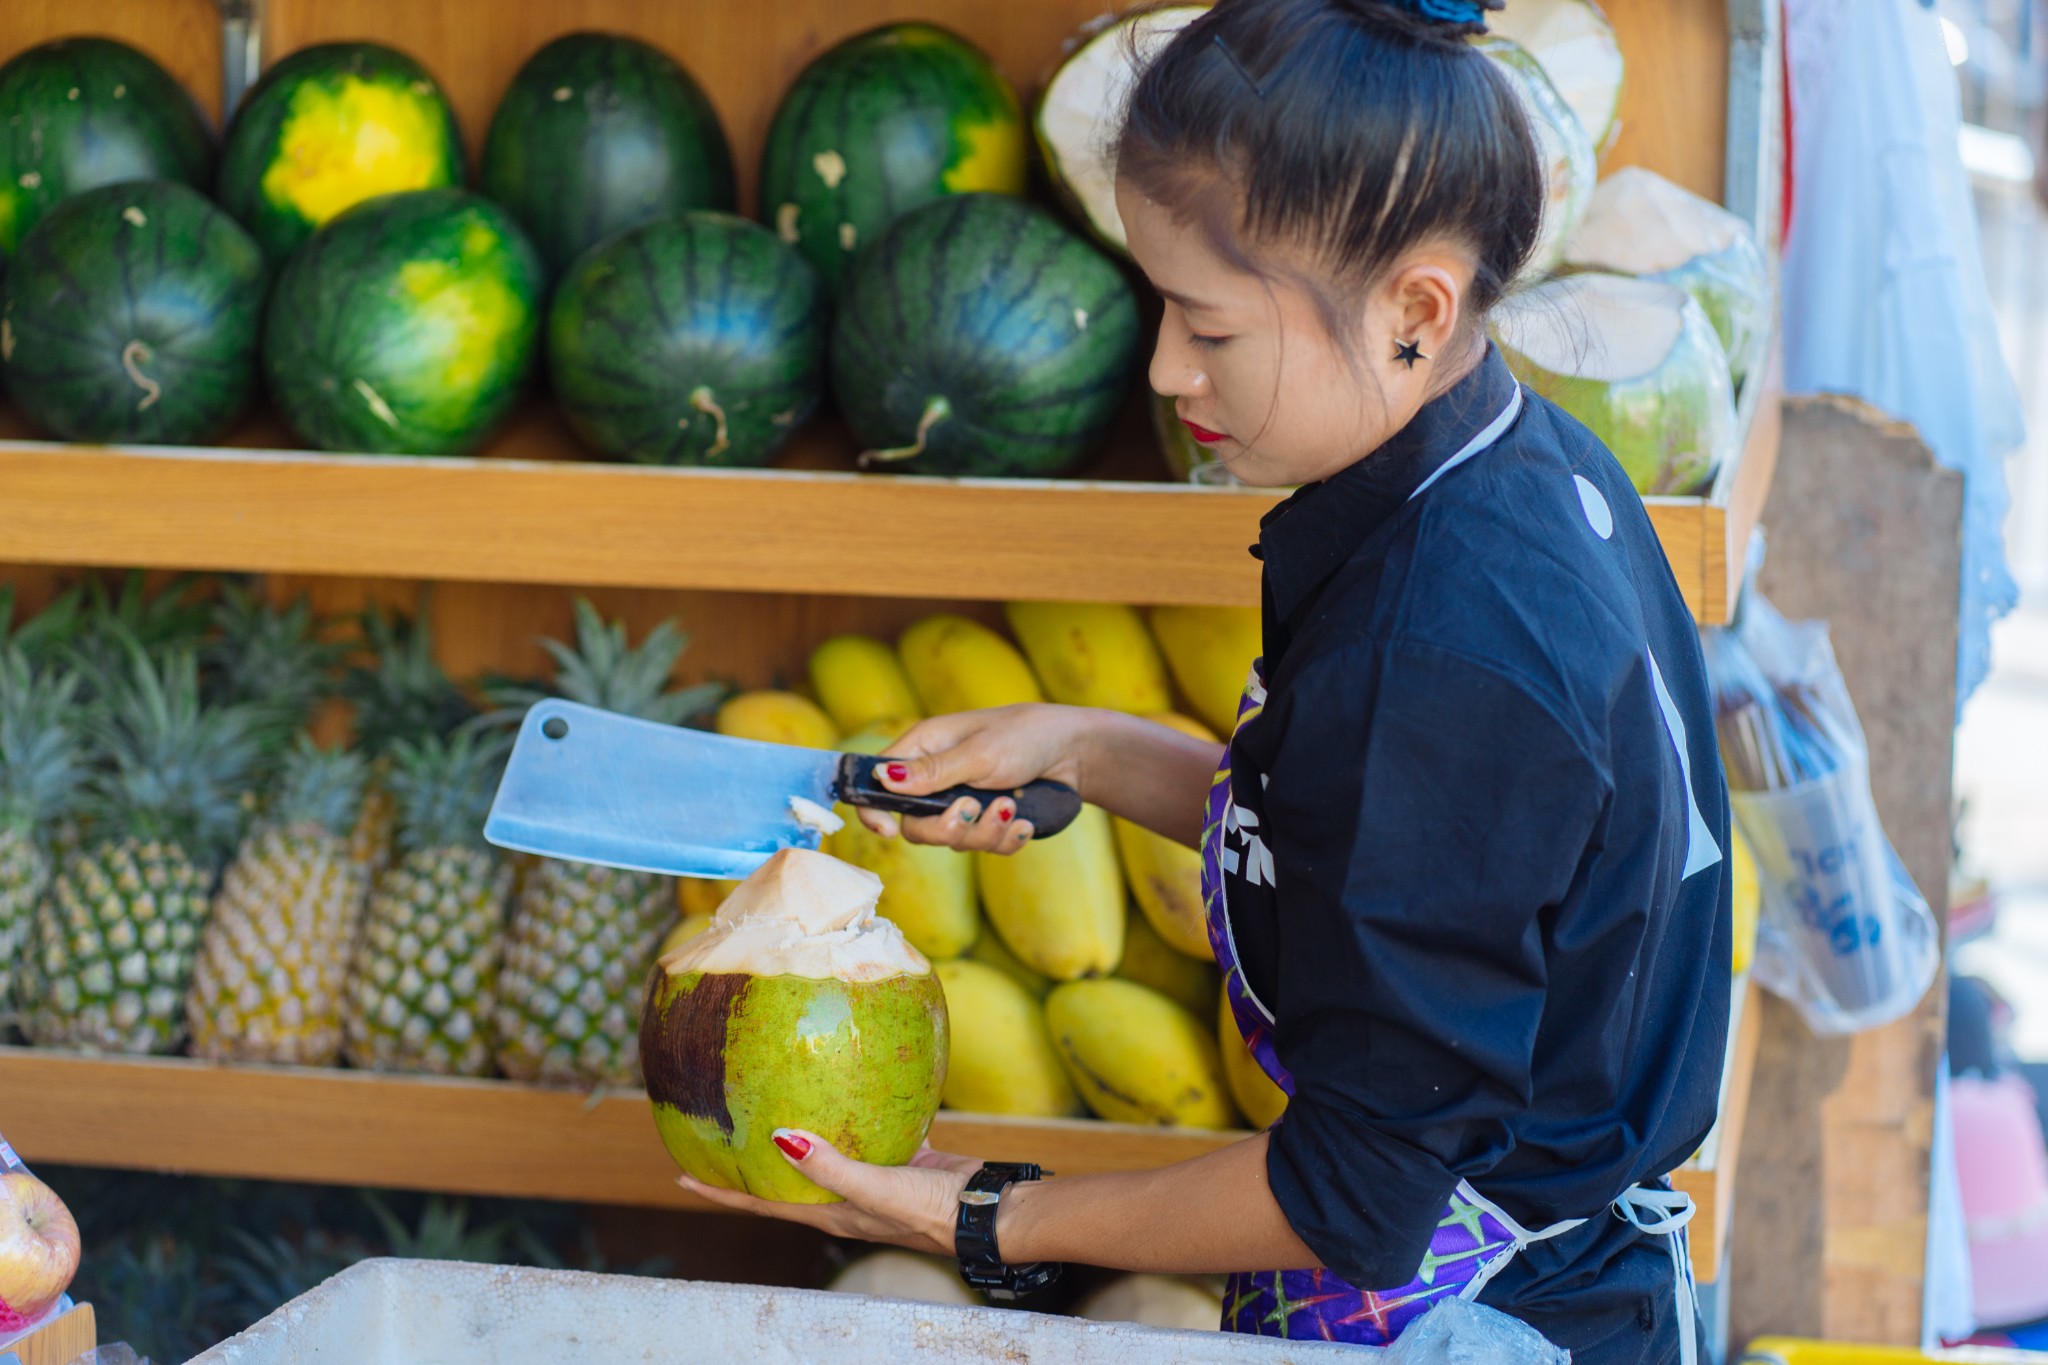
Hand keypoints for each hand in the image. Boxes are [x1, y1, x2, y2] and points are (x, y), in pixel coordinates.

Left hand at [675, 1130, 983, 1256]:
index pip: (760, 1205)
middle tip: (719, 1135)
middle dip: (750, 1164)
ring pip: (823, 1154)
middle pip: (784, 1181)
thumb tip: (779, 1138)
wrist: (983, 1212)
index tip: (680, 1174)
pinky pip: (868, 1132)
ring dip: (798, 1136)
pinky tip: (852, 1085)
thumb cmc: (928, 1210)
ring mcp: (872, 1178)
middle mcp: (844, 1198)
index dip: (720, 1193)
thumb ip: (830, 1166)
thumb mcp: (874, 1190)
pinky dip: (854, 1113)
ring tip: (773, 1104)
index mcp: (829, 1214)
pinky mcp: (901, 1156)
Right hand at [864, 704, 1100, 852]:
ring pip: (953, 841)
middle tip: (974, 807)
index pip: (877, 784)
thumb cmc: (1026, 736)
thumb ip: (933, 771)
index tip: (889, 832)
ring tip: (1012, 807)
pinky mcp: (988, 820)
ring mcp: (962, 801)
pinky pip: (984, 847)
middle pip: (916, 826)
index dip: (874, 812)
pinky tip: (1025, 823)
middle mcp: (937, 778)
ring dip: (985, 832)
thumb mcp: (979, 752)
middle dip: (948, 827)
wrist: (1076, 751)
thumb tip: (881, 779)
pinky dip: (1006, 840)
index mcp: (924, 749)